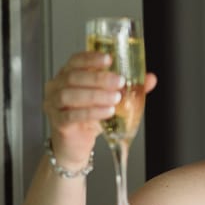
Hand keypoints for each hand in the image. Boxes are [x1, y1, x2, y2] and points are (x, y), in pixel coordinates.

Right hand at [42, 50, 157, 167]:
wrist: (76, 146)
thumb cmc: (89, 119)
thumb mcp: (110, 100)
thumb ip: (129, 88)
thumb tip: (150, 78)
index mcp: (68, 75)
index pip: (76, 60)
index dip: (91, 58)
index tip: (108, 59)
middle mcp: (57, 87)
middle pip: (73, 76)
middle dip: (98, 78)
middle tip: (118, 82)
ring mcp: (54, 104)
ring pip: (69, 94)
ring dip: (95, 95)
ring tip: (115, 98)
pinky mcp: (57, 122)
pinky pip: (70, 115)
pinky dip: (90, 112)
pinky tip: (106, 112)